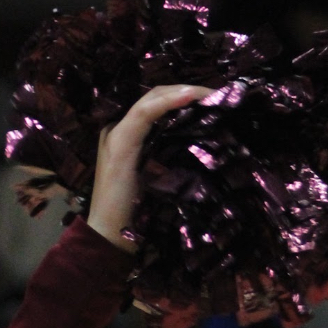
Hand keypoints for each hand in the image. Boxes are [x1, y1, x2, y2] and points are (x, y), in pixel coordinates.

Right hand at [87, 84, 213, 252]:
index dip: (183, 97)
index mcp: (129, 136)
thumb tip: (201, 149)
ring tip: (210, 93)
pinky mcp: (120, 144)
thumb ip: (169, 161)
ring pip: (150, 100)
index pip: (157, 105)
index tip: (214, 98)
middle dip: (187, 91)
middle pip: (155, 97)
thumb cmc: (137, 216)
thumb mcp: (159, 181)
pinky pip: (144, 114)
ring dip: (182, 93)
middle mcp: (120, 129)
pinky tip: (188, 96)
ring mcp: (117, 134)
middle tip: (218, 94)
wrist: (109, 235)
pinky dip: (167, 103)